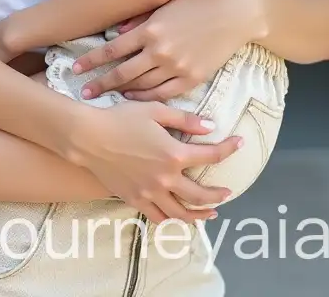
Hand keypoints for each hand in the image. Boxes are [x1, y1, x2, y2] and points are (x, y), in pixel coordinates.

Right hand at [67, 101, 240, 223]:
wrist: (89, 137)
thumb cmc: (121, 118)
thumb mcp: (155, 111)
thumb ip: (185, 120)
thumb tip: (210, 127)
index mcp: (174, 154)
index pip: (211, 156)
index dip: (228, 149)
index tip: (239, 144)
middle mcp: (165, 178)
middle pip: (200, 195)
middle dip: (218, 195)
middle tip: (228, 192)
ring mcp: (150, 193)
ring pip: (181, 213)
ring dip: (199, 214)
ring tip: (210, 213)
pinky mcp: (135, 199)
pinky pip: (158, 216)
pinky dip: (171, 219)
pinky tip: (175, 215)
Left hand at [74, 0, 260, 101]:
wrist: (236, 13)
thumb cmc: (199, 1)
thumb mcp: (165, 3)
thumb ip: (139, 19)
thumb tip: (117, 34)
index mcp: (150, 28)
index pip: (112, 49)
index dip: (91, 61)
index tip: (75, 70)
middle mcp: (160, 50)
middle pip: (122, 73)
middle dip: (100, 84)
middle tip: (84, 93)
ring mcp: (176, 67)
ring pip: (141, 87)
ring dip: (121, 93)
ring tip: (106, 97)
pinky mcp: (192, 79)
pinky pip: (163, 94)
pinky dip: (146, 98)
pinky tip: (135, 99)